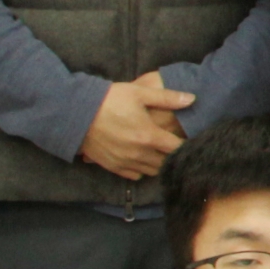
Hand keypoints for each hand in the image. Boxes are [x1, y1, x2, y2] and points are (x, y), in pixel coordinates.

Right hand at [79, 73, 193, 179]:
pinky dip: (142, 169)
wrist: (77, 113)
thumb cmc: (110, 99)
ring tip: (159, 152)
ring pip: (152, 170)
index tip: (189, 139)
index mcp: (149, 136)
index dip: (186, 144)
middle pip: (166, 162)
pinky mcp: (113, 167)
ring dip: (158, 163)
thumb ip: (168, 98)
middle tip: (173, 145)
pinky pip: (134, 175)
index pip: (177, 148)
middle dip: (173, 155)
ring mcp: (125, 162)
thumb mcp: (140, 93)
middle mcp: (139, 153)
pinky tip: (142, 157)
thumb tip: (192, 99)